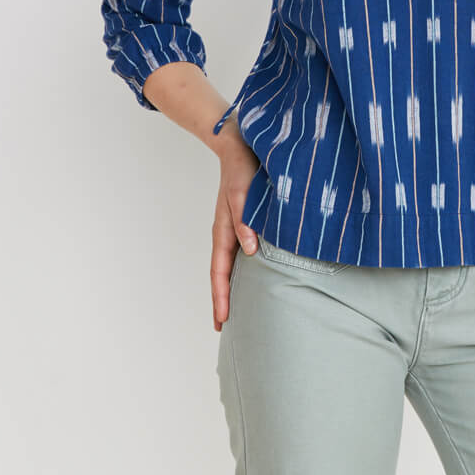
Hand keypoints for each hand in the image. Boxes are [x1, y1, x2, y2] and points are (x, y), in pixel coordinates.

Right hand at [211, 133, 260, 331]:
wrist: (240, 146)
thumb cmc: (242, 169)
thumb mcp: (243, 194)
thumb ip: (245, 221)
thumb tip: (251, 251)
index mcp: (223, 231)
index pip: (220, 272)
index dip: (221, 297)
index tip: (222, 321)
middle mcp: (227, 233)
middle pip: (222, 274)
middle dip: (222, 300)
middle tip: (224, 328)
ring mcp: (235, 228)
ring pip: (232, 265)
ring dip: (232, 286)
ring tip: (239, 308)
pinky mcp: (245, 220)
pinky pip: (242, 251)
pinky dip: (244, 269)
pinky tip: (254, 274)